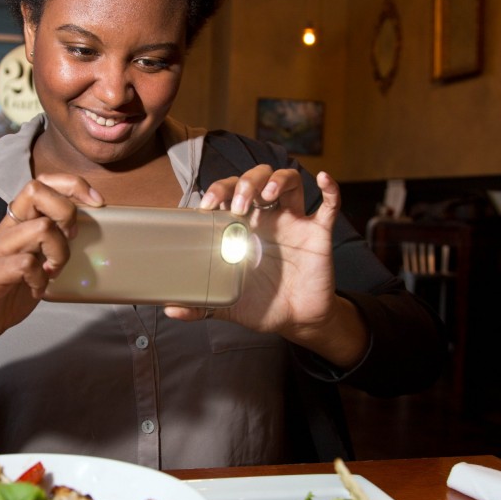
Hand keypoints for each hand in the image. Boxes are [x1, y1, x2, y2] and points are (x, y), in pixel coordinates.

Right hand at [0, 174, 103, 349]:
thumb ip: (54, 242)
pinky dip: (40, 279)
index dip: (73, 185)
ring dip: (59, 253)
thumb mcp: (37, 259)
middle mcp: (8, 228)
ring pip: (41, 228)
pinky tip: (37, 290)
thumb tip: (87, 231)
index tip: (96, 203)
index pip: (42, 182)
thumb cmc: (8, 290)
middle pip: (37, 191)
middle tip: (68, 242)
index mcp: (19, 222)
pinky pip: (27, 263)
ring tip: (52, 273)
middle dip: (66, 214)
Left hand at [165, 165, 367, 365]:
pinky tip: (322, 178)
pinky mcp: (318, 233)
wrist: (296, 321)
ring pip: (289, 181)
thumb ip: (200, 305)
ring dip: (277, 179)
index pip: (229, 193)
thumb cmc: (261, 305)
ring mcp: (294, 222)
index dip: (218, 190)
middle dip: (245, 183)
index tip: (206, 205)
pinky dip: (330, 188)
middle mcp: (267, 218)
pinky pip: (329, 205)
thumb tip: (170, 309)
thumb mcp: (226, 305)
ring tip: (266, 195)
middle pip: (257, 178)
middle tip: (239, 205)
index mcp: (243, 227)